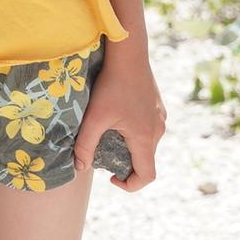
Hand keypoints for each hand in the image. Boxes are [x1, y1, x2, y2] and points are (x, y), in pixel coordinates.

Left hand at [76, 48, 164, 191]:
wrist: (129, 54)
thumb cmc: (111, 85)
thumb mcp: (94, 117)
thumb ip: (85, 145)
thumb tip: (79, 168)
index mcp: (145, 138)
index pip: (147, 175)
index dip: (130, 185)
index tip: (111, 177)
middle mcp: (158, 130)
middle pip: (145, 159)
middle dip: (124, 163)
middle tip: (102, 152)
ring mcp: (160, 116)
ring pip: (146, 143)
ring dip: (128, 146)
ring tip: (107, 133)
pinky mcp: (157, 105)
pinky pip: (148, 128)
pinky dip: (133, 132)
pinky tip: (115, 116)